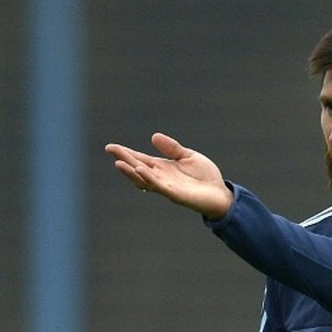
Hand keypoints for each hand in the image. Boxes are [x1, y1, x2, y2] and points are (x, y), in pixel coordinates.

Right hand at [105, 132, 233, 219]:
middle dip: (124, 159)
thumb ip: (172, 148)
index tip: (111, 147)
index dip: (126, 153)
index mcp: (162, 168)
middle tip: (111, 150)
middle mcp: (161, 178)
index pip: (140, 159)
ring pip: (144, 180)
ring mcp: (167, 187)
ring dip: (131, 172)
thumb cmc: (204, 176)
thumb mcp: (188, 156)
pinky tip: (141, 169)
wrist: (220, 193)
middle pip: (138, 168)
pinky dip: (149, 178)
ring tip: (119, 162)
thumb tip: (153, 136)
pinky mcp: (175, 195)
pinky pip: (159, 186)